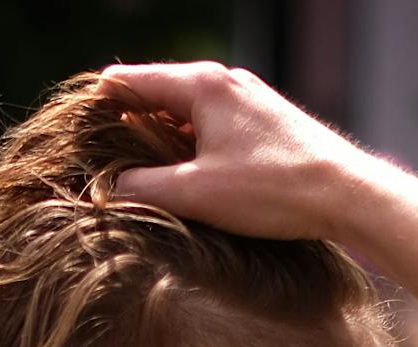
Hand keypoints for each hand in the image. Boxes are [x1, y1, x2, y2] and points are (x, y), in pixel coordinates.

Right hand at [103, 62, 381, 243]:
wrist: (344, 193)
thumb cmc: (271, 189)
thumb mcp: (193, 194)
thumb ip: (141, 189)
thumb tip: (106, 192)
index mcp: (202, 85)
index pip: (132, 80)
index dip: (98, 103)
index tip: (72, 129)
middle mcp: (224, 82)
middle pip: (157, 94)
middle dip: (126, 124)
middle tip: (95, 159)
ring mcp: (246, 100)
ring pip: (184, 113)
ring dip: (158, 140)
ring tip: (134, 173)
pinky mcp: (262, 122)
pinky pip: (208, 126)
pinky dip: (187, 146)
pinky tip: (182, 177)